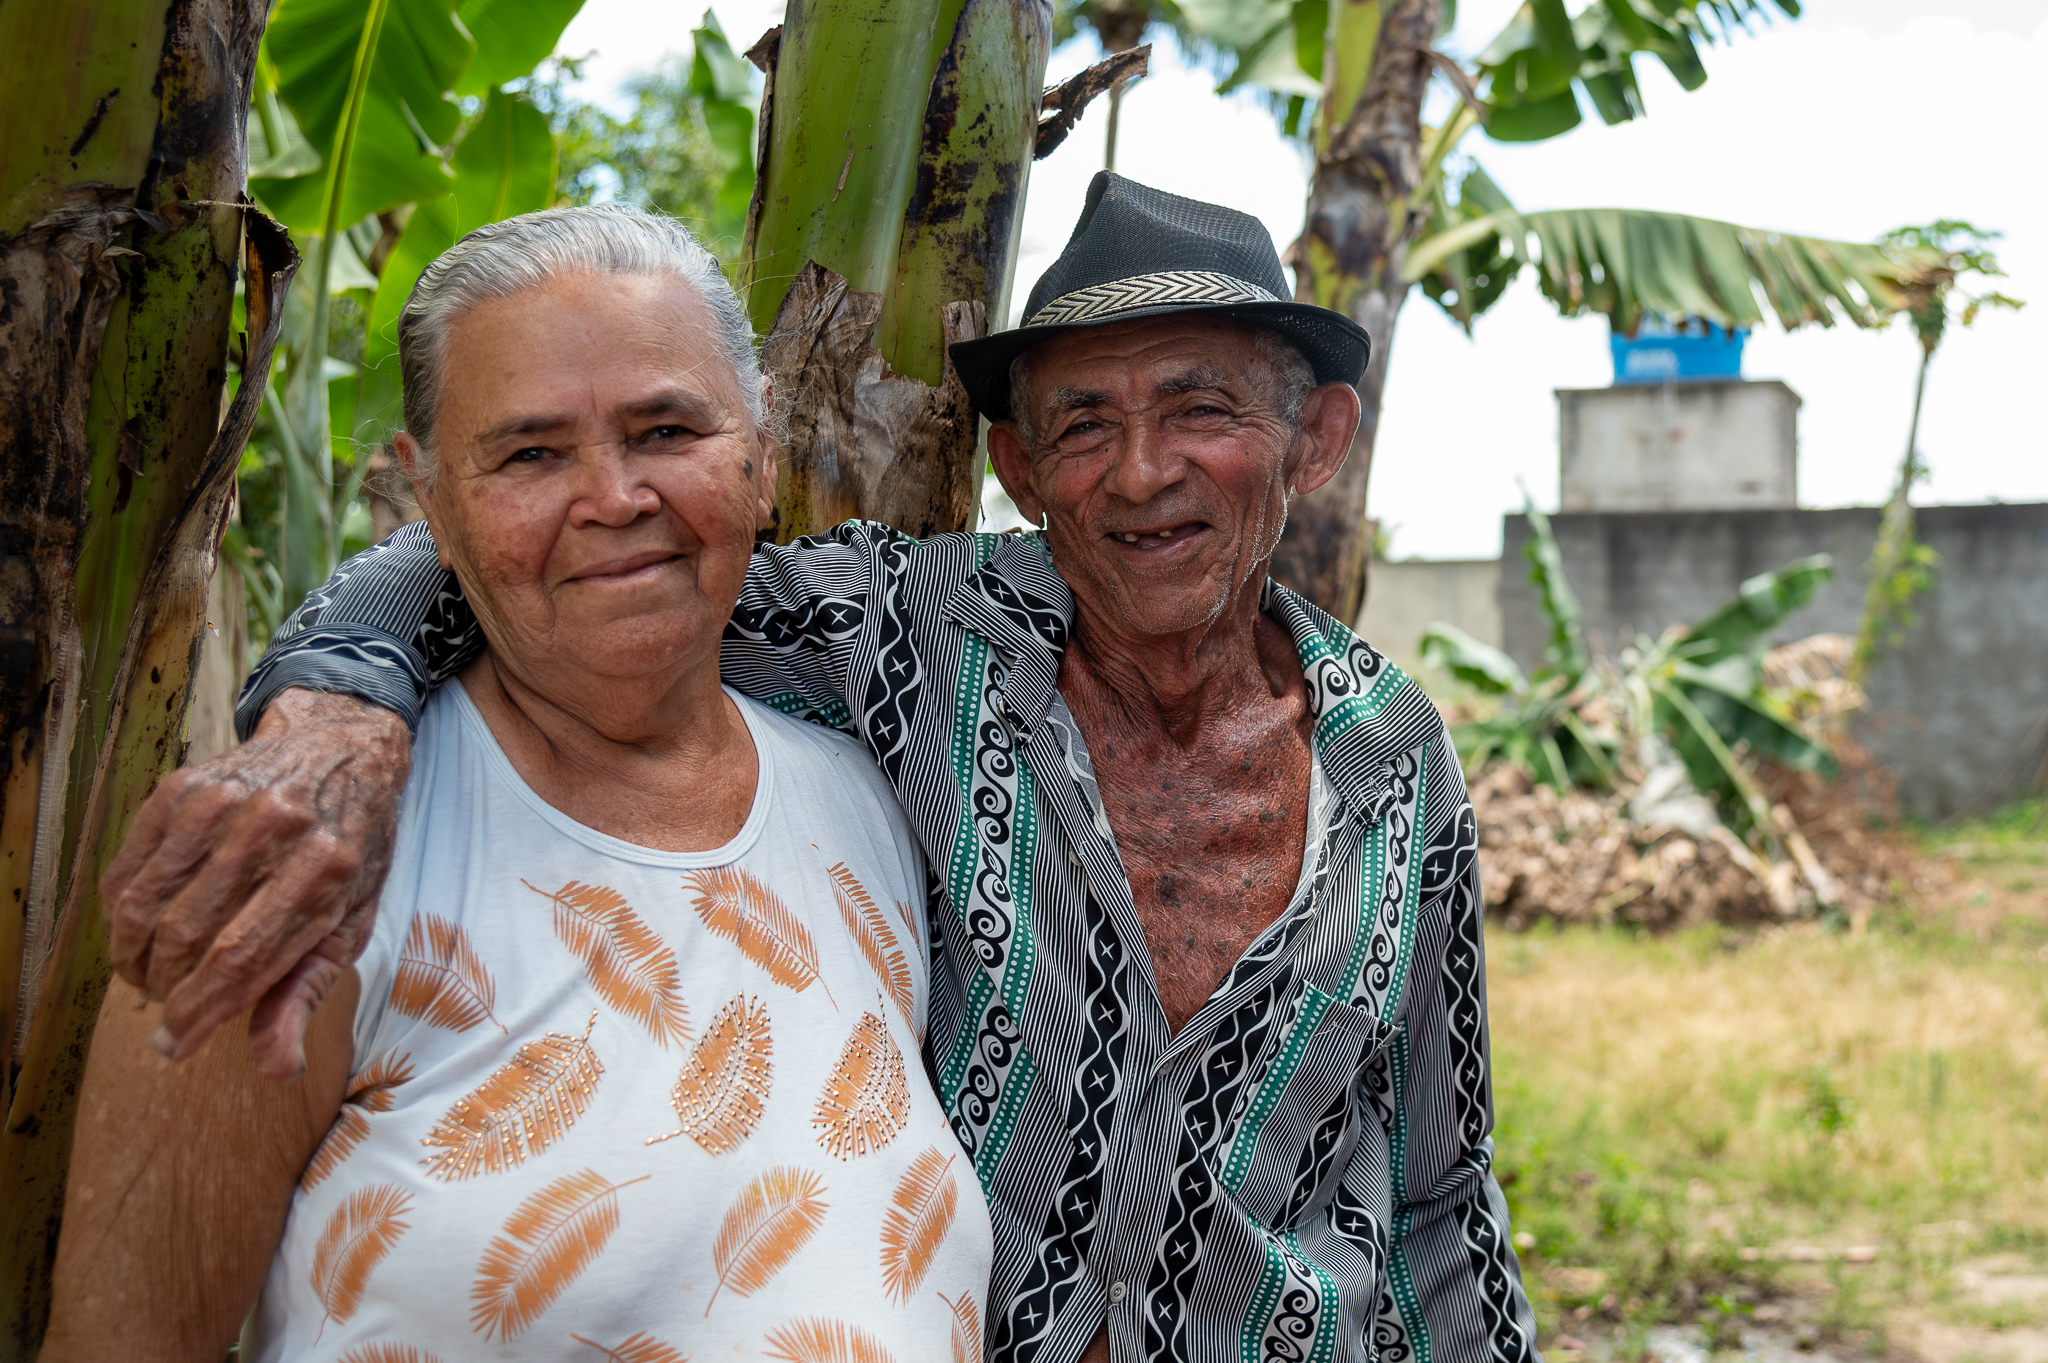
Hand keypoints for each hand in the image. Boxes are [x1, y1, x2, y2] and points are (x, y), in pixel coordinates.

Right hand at [103, 687, 411, 1080]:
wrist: (341, 750)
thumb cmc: (351, 847)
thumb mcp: (352, 919)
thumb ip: (307, 990)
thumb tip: (276, 1067)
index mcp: (325, 871)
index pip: (240, 960)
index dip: (198, 1013)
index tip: (175, 1044)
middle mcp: (274, 831)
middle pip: (186, 936)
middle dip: (166, 989)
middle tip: (168, 1006)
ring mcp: (224, 802)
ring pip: (145, 905)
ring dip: (135, 958)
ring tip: (150, 975)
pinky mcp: (184, 788)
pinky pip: (129, 868)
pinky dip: (123, 913)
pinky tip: (139, 930)